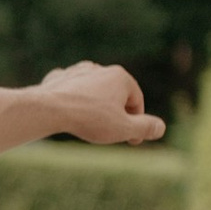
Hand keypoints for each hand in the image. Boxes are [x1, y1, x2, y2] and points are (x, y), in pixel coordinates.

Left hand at [39, 61, 163, 147]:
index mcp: (121, 77)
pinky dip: (74, 102)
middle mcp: (101, 69)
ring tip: (89, 125)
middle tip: (109, 134)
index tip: (131, 141)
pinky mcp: (60, 78)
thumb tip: (161, 128)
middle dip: (115, 115)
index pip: (136, 103)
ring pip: (93, 93)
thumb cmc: (90, 119)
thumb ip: (145, 128)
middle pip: (115, 96)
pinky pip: (72, 91)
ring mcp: (78, 71)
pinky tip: (70, 113)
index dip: (136, 124)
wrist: (50, 109)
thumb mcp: (124, 129)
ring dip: (95, 108)